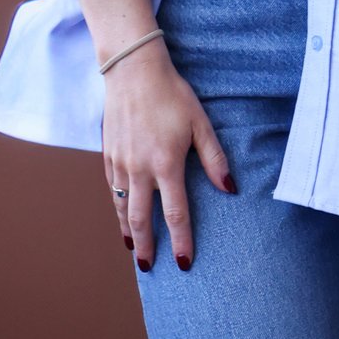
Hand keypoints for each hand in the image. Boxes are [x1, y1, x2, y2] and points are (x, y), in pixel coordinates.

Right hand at [103, 41, 232, 270]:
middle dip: (147, 247)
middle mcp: (139, 169)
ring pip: (123, 207)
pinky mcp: (108, 154)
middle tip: (151, 267)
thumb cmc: (172, 95)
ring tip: (134, 249)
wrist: (132, 71)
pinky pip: (113, 189)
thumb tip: (230, 189)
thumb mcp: (201, 124)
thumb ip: (215, 160)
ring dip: (128, 231)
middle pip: (141, 219)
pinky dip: (118, 206)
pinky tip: (123, 215)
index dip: (181, 241)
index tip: (183, 262)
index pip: (175, 214)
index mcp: (166, 164)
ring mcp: (120, 162)